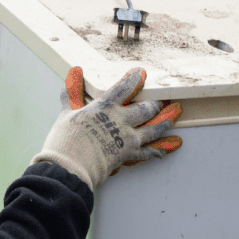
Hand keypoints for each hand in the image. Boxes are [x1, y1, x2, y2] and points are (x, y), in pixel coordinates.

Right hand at [32, 66, 182, 189]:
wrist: (70, 164)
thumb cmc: (65, 139)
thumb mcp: (66, 113)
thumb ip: (72, 94)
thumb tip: (72, 75)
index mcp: (105, 106)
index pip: (124, 88)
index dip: (135, 79)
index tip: (141, 74)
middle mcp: (120, 119)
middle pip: (145, 108)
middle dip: (155, 104)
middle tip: (161, 102)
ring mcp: (127, 137)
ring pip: (152, 128)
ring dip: (164, 123)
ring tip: (173, 118)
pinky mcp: (129, 154)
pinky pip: (148, 152)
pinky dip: (157, 151)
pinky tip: (165, 149)